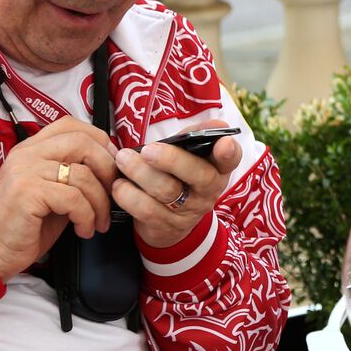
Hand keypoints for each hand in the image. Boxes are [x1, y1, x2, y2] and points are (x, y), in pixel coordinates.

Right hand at [0, 116, 118, 281]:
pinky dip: (86, 217)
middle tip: (113, 194)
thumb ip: (73, 174)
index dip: (100, 141)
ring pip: (83, 174)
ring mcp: (26, 170)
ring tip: (98, 222)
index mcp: (32, 148)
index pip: (71, 125)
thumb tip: (111, 168)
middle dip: (107, 169)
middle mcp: (27, 154)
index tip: (112, 166)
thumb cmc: (28, 224)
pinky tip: (83, 230)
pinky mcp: (28, 192)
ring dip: (100, 202)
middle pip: (82, 142)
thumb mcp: (53, 192)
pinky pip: (74, 198)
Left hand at [111, 118, 241, 247]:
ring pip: (167, 191)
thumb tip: (216, 124)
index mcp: (217, 169)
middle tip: (148, 150)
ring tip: (123, 159)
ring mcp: (189, 211)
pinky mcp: (167, 226)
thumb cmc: (179, 178)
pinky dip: (128, 194)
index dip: (229, 152)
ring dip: (141, 173)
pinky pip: (146, 210)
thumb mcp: (191, 157)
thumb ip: (196, 136)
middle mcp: (208, 191)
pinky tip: (119, 184)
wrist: (170, 223)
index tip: (224, 142)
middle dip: (172, 160)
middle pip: (198, 175)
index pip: (231, 159)